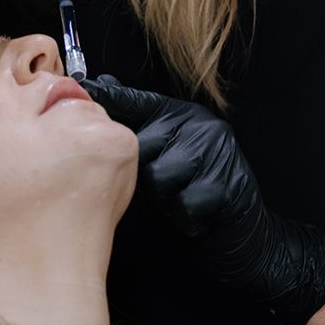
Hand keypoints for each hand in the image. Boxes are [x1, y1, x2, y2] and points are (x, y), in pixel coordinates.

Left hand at [84, 75, 324, 324]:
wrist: (244, 239)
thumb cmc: (194, 199)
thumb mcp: (163, 162)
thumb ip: (137, 135)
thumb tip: (99, 89)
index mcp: (181, 115)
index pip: (137, 100)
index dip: (109, 96)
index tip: (79, 85)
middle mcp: (201, 125)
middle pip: (143, 147)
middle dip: (145, 178)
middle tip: (167, 190)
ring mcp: (218, 151)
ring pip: (161, 176)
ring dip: (167, 200)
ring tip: (182, 202)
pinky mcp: (229, 181)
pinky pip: (185, 202)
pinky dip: (187, 218)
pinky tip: (198, 217)